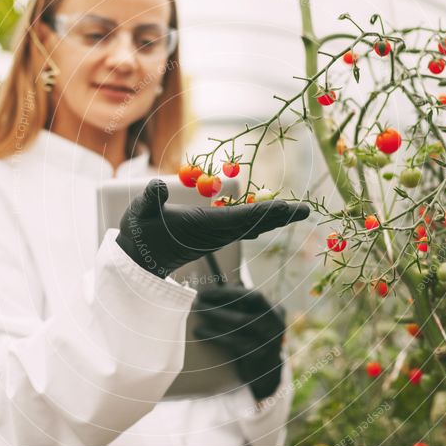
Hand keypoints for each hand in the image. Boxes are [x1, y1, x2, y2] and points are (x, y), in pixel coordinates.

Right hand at [115, 179, 309, 277]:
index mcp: (203, 226)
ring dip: (274, 218)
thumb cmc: (139, 233)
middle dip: (279, 216)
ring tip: (296, 211)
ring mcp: (216, 236)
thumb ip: (149, 200)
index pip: (240, 218)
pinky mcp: (213, 235)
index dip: (264, 212)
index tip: (286, 208)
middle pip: (254, 223)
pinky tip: (273, 217)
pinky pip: (242, 227)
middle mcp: (215, 233)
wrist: (139, 258)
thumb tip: (155, 187)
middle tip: (306, 210)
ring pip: (251, 226)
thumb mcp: (139, 213)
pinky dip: (260, 220)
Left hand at [192, 285, 285, 400]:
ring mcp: (267, 341)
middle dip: (218, 304)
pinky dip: (214, 335)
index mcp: (275, 311)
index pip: (253, 296)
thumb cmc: (255, 337)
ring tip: (198, 312)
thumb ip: (244, 303)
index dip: (230, 292)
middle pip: (245, 309)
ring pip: (238, 324)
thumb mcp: (255, 318)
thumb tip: (226, 284)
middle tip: (198, 301)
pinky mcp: (256, 355)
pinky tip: (200, 331)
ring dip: (214, 317)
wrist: (266, 371)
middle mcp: (274, 324)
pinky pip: (232, 342)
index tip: (209, 291)